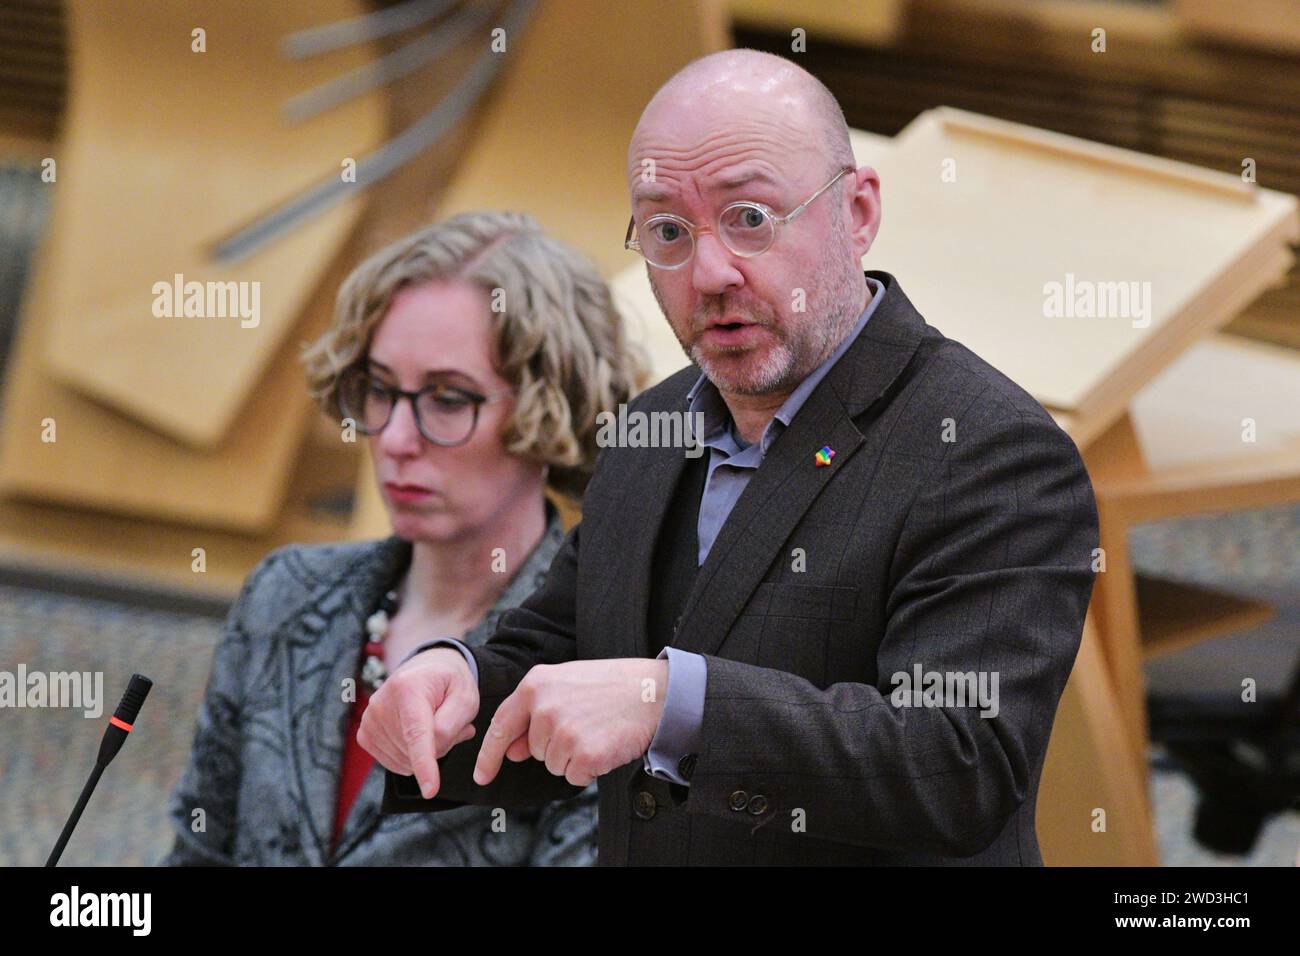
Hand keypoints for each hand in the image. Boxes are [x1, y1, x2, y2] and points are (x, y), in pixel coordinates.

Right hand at [357, 646, 478, 797]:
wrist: (424, 670)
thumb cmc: (448, 683)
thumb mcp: (465, 696)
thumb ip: (453, 725)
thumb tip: (432, 754)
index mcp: (408, 689)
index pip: (417, 734)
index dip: (425, 764)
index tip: (431, 791)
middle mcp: (381, 704)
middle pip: (418, 751)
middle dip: (441, 744)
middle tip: (447, 717)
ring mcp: (369, 720)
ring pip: (407, 761)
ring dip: (427, 751)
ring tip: (431, 721)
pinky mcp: (365, 735)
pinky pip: (396, 763)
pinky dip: (411, 756)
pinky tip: (416, 733)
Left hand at [473, 658, 668, 787]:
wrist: (654, 692)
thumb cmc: (611, 686)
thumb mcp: (566, 685)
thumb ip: (533, 713)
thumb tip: (509, 750)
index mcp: (535, 684)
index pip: (501, 725)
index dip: (488, 755)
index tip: (481, 776)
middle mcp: (544, 707)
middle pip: (534, 750)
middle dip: (555, 745)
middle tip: (586, 722)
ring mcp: (563, 731)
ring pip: (553, 765)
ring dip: (573, 757)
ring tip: (597, 730)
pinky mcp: (584, 754)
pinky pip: (575, 776)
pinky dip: (590, 768)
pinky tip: (605, 744)